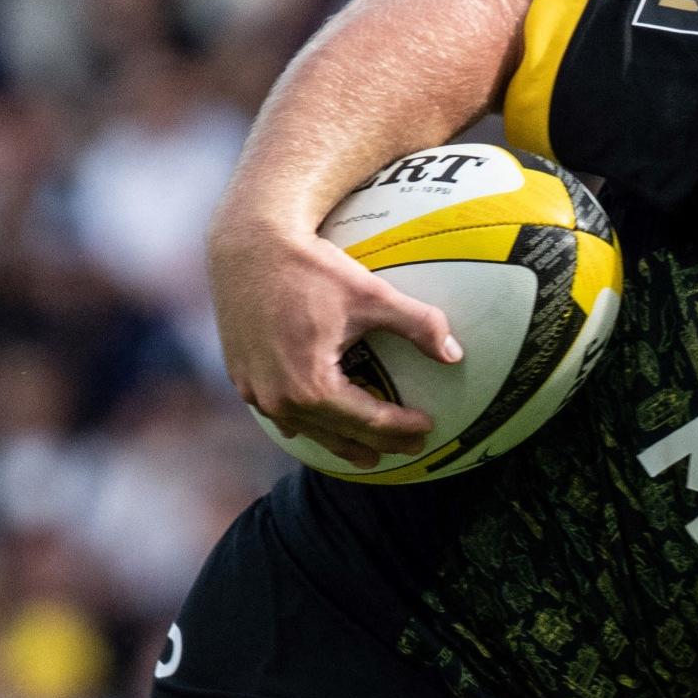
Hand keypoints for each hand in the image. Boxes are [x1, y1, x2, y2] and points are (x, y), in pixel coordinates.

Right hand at [208, 217, 460, 466]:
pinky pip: (280, 415)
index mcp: (313, 387)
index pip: (370, 421)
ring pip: (308, 431)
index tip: (429, 426)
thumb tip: (455, 354)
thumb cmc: (311, 268)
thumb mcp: (372, 294)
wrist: (248, 245)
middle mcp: (280, 400)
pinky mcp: (241, 380)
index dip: (403, 427)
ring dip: (342, 442)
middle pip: (340, 435)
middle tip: (411, 447)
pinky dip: (307, 423)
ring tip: (369, 452)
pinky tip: (320, 425)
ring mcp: (256, 393)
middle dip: (380, 444)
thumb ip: (418, 325)